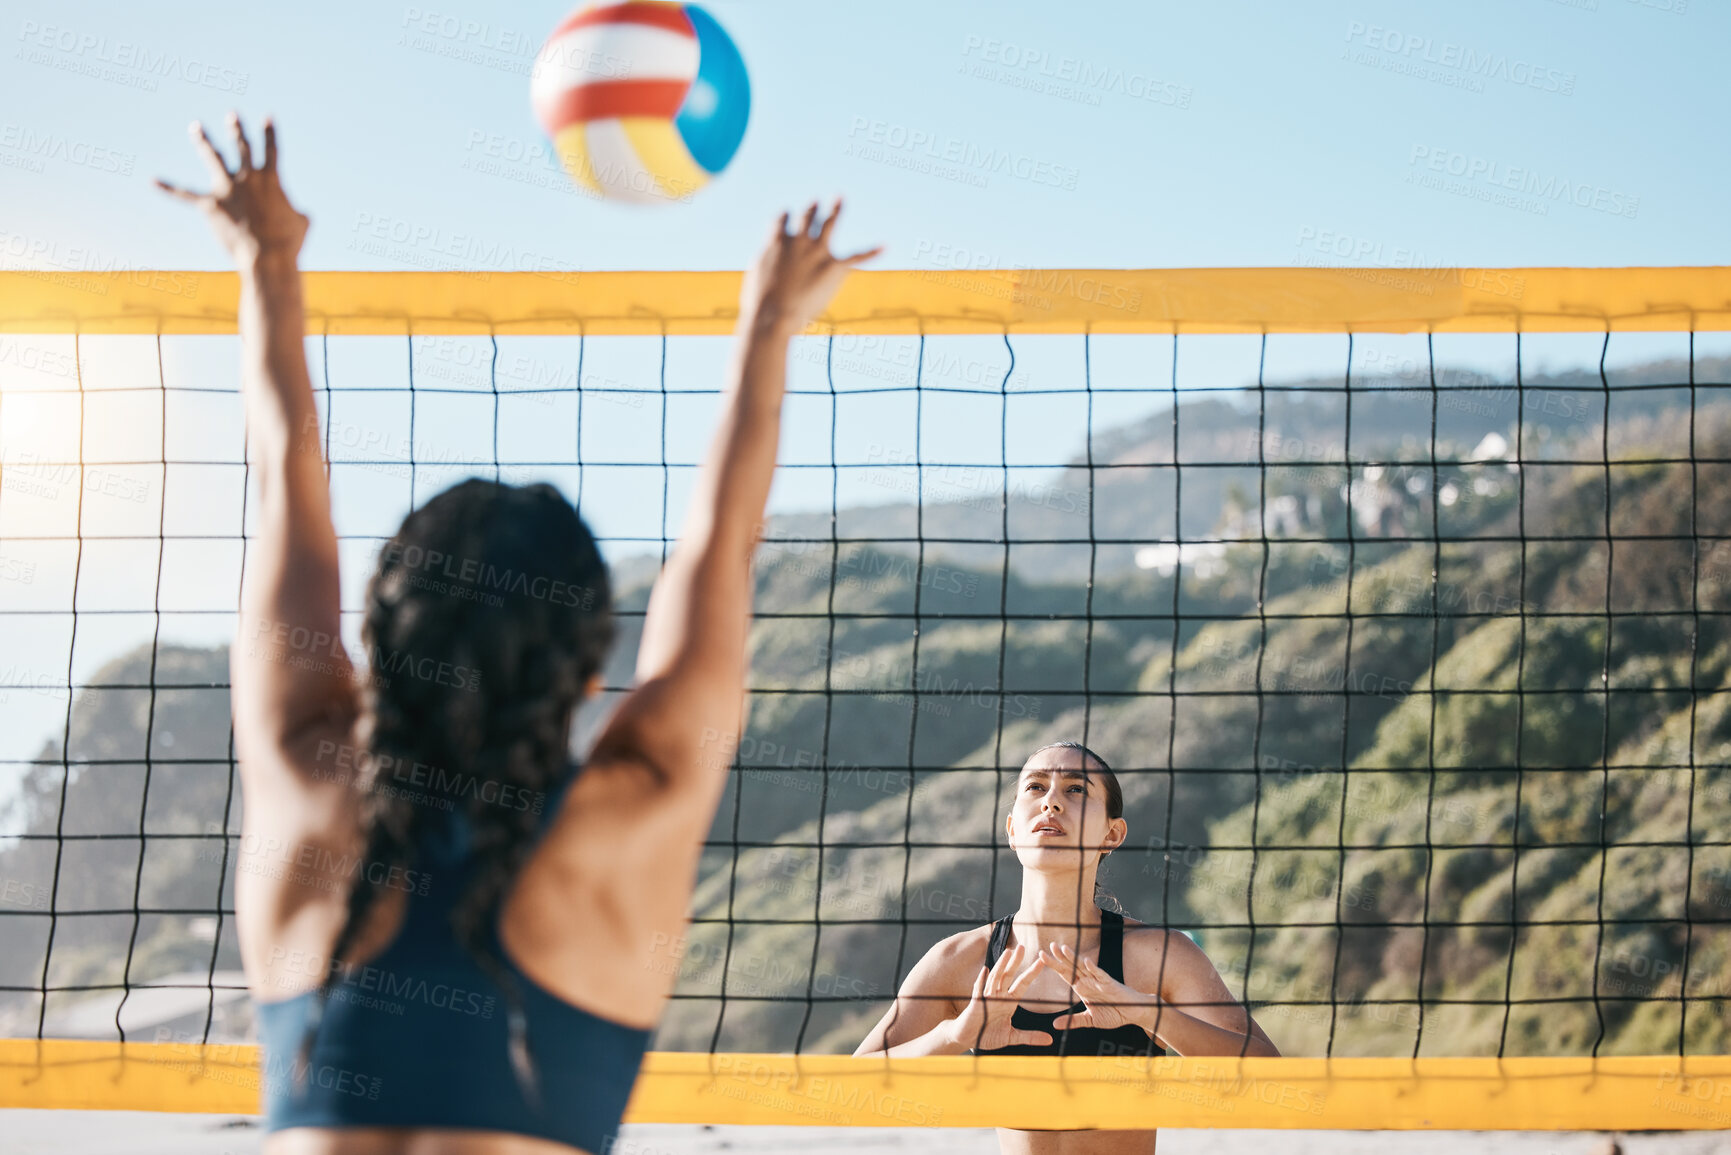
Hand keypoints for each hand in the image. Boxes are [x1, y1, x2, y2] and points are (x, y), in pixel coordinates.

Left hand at [157, 114, 308, 266]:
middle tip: (232, 114)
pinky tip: (154, 181)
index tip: (267, 117)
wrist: (267, 254)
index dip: (270, 133)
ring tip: (196, 127)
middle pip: (241, 146)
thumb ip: (299, 212)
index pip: (271, 150)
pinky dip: (170, 188)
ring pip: (214, 158)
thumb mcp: (302, 223)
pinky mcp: (211, 204)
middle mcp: (248, 178)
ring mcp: (228, 189)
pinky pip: (186, 195)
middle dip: (236, 129)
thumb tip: (301, 213)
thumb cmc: (288, 242)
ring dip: (205, 141)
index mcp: (271, 180)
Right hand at [739, 200, 879, 336]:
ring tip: (839, 199)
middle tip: (816, 201)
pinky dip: (872, 251)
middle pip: (806, 216)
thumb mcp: (757, 276)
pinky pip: (857, 256)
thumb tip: (767, 266)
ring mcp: (817, 251)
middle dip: (811, 208)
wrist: (774, 314)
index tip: (786, 217)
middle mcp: (799, 240)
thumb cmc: (760, 302)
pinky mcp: (834, 266)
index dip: (784, 217)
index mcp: (777, 240)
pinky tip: (885, 246)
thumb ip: (765, 264)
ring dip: (835, 210)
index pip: (781, 219)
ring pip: (828, 223)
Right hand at [947, 942, 1053, 1051]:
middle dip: (1015, 961)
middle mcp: (998, 996)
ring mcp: (986, 998)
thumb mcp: (1012, 1037)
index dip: (1031, 973)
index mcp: (1008, 1002)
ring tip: (1008, 952)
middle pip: (1008, 975)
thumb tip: (1050, 1040)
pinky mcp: (976, 1004)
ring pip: (995, 978)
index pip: (1022, 984)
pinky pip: (978, 990)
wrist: (968, 1039)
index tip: (1042, 961)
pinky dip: (981, 980)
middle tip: (1022, 946)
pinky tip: (985, 970)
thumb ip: (1030, 1037)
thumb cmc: (987, 1035)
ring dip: (1001, 965)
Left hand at [1044, 943, 1158, 1034]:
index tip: (1040, 956)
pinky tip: (1087, 961)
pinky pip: (1101, 974)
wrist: (1133, 1013)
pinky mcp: (1110, 983)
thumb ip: (1073, 1021)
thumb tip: (1054, 1025)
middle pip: (1071, 967)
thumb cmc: (1114, 1013)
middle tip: (1048, 946)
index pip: (1065, 974)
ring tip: (1063, 949)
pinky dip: (1094, 968)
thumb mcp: (1090, 1020)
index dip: (1053, 965)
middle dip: (1059, 957)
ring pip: (1083, 967)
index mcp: (1082, 987)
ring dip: (1073, 958)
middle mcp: (1088, 981)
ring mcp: (1098, 981)